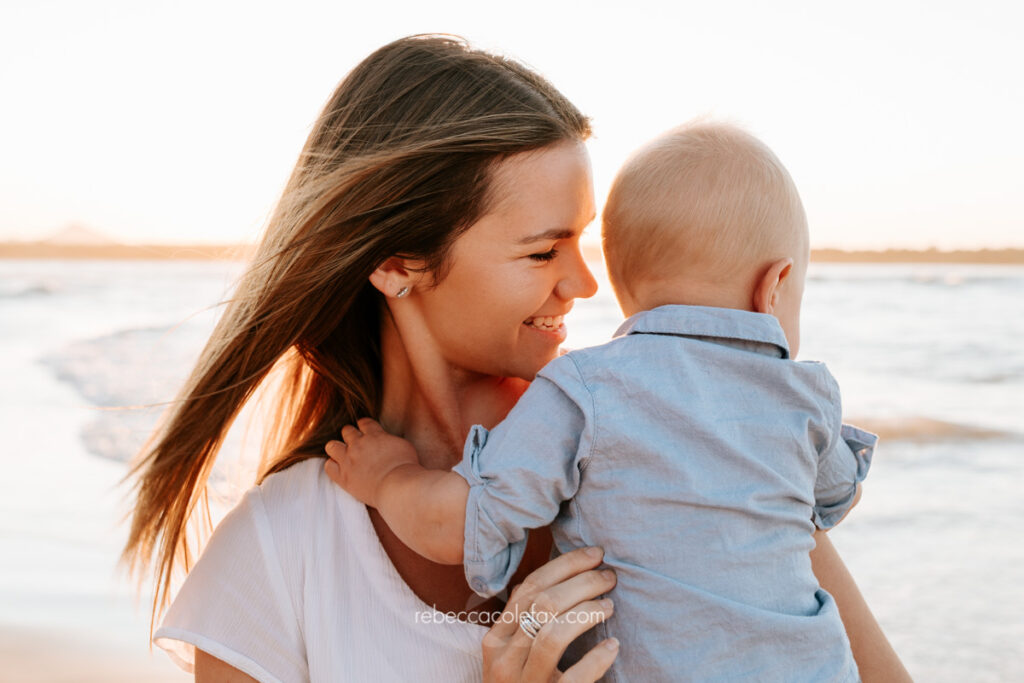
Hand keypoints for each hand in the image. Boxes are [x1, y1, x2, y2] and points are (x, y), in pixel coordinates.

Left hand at [324, 417, 418, 507]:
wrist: (397, 486)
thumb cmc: (406, 467)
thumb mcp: (404, 445)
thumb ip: (390, 439)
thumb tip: (386, 439)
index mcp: (374, 435)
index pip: (364, 422)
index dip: (364, 425)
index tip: (365, 430)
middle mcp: (358, 444)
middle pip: (347, 431)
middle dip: (351, 436)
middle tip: (356, 444)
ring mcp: (348, 460)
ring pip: (331, 446)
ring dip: (337, 449)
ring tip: (344, 455)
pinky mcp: (343, 477)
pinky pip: (328, 466)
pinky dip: (333, 466)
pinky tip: (341, 469)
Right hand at [483, 546, 618, 681]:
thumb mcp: (512, 654)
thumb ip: (526, 619)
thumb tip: (560, 574)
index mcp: (496, 639)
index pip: (529, 588)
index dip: (565, 565)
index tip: (595, 554)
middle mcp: (504, 660)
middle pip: (543, 605)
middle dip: (582, 582)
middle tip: (609, 577)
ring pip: (553, 635)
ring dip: (587, 613)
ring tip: (609, 606)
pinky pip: (574, 678)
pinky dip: (597, 659)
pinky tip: (613, 646)